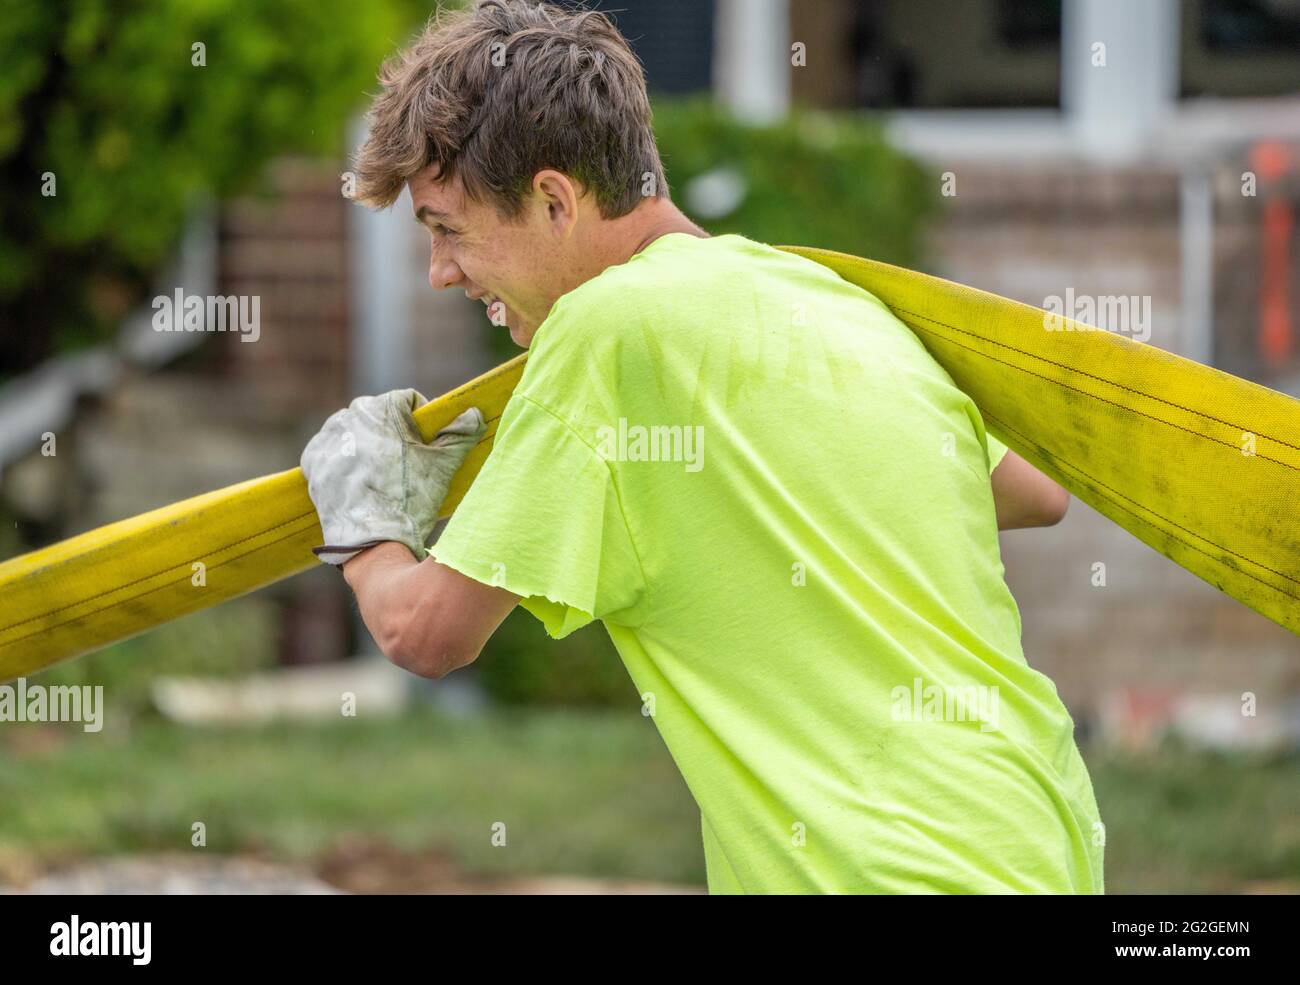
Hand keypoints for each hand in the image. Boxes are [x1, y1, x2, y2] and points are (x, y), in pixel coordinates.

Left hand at [300, 389, 485, 564]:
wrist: (374, 543)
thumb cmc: (411, 500)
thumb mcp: (443, 464)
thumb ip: (461, 433)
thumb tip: (474, 415)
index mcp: (380, 408)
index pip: (408, 401)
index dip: (422, 422)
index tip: (427, 445)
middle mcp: (348, 417)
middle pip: (380, 416)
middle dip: (395, 433)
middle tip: (408, 464)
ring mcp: (328, 440)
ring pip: (356, 432)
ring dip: (370, 445)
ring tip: (383, 476)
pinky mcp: (314, 463)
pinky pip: (334, 451)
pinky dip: (346, 460)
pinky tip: (360, 480)